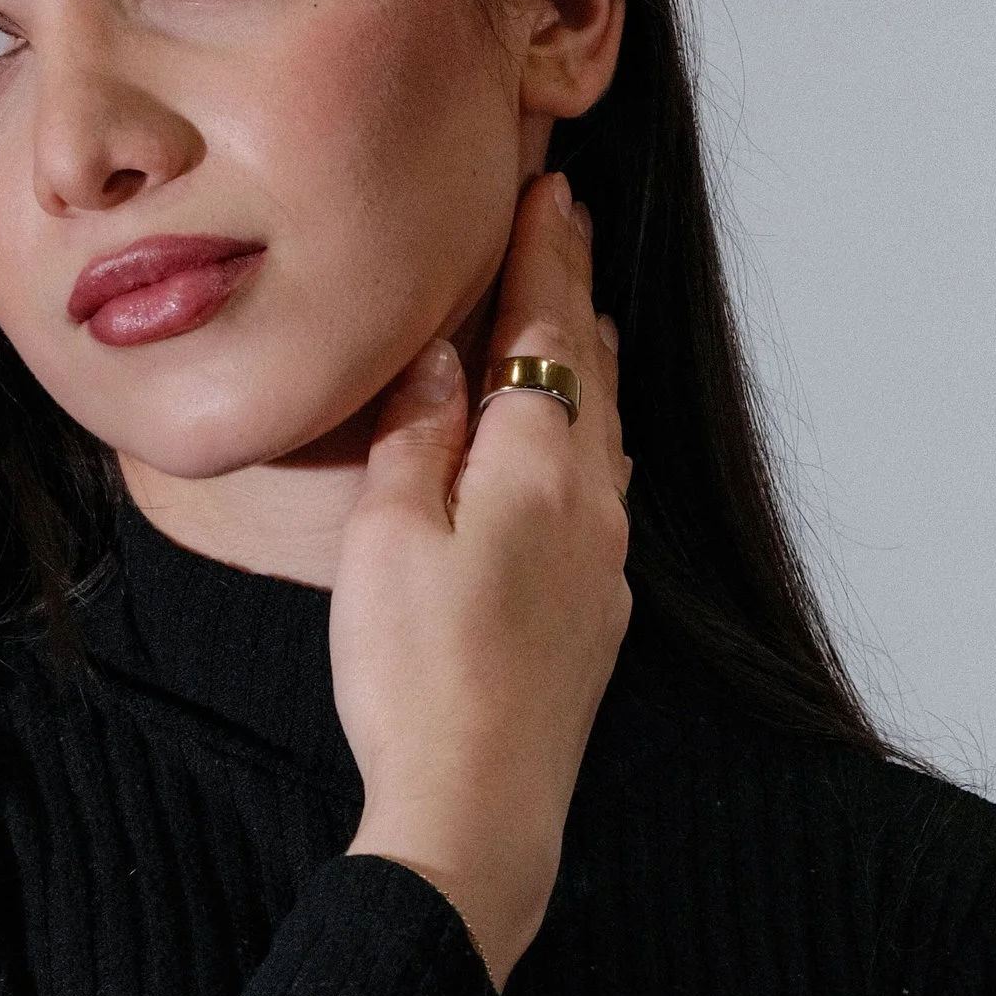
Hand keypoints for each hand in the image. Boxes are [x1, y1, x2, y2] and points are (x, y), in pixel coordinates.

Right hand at [332, 170, 631, 987]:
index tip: (550, 190)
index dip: (543, 255)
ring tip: (582, 317)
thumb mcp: (388, 535)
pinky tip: (582, 452)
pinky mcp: (598, 617)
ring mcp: (604, 563)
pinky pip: (604, 491)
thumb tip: (439, 353)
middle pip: (590, 370)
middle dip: (574, 292)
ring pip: (607, 432)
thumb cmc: (418, 672)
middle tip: (569, 226)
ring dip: (590, 362)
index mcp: (538, 465)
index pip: (545, 329)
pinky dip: (592, 436)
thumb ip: (418, 433)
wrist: (478, 805)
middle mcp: (592, 503)